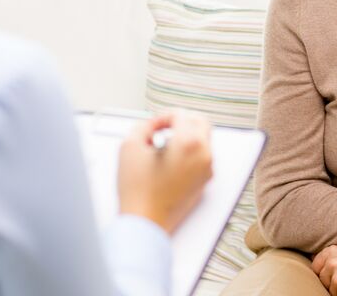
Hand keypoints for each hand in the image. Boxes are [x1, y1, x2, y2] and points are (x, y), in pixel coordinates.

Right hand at [117, 109, 212, 233]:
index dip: (163, 116)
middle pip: (199, 122)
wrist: (145, 222)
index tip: (153, 124)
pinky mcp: (204, 181)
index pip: (181, 114)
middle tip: (163, 128)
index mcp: (189, 143)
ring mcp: (206, 169)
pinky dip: (189, 152)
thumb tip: (153, 123)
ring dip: (186, 136)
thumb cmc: (137, 190)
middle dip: (181, 121)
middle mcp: (203, 154)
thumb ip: (143, 125)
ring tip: (163, 147)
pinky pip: (202, 157)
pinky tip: (169, 161)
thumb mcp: (130, 146)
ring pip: (203, 139)